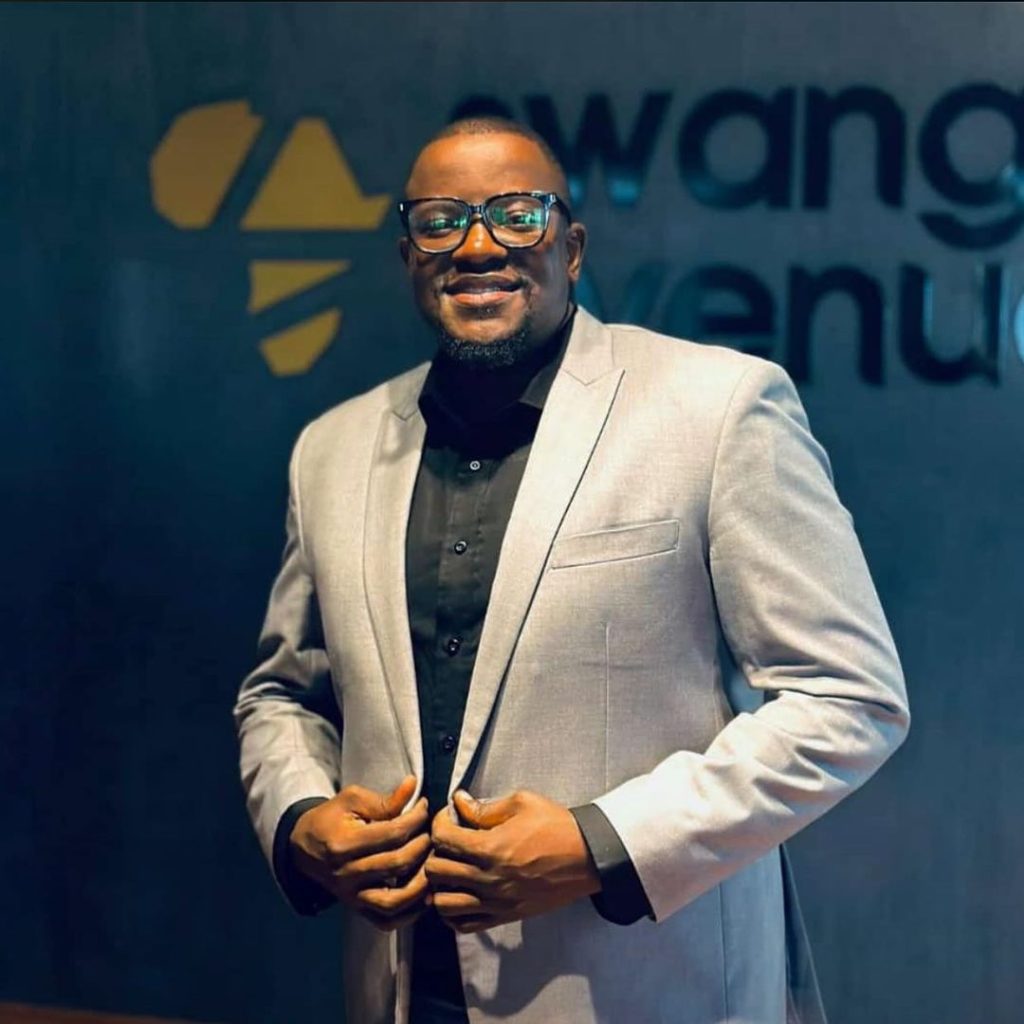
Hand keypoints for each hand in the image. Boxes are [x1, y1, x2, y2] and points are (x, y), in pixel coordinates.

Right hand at [290, 775, 430, 930]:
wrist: (304, 847)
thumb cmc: (330, 819)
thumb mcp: (352, 800)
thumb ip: (385, 799)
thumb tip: (413, 786)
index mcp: (344, 844)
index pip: (392, 833)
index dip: (415, 818)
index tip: (423, 807)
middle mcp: (347, 874)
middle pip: (397, 864)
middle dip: (423, 845)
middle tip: (430, 833)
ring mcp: (352, 895)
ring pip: (394, 900)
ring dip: (421, 883)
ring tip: (431, 862)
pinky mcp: (357, 908)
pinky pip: (386, 921)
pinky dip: (409, 913)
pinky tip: (423, 894)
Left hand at [425, 789, 600, 933]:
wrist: (586, 857)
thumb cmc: (555, 825)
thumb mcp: (522, 802)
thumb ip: (485, 806)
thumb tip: (458, 802)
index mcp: (490, 847)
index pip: (442, 838)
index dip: (439, 823)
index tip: (450, 817)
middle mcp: (488, 878)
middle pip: (435, 871)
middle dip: (434, 852)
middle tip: (448, 842)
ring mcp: (495, 901)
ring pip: (443, 903)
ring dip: (440, 885)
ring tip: (451, 869)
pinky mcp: (503, 916)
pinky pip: (463, 924)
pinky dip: (452, 912)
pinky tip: (459, 894)